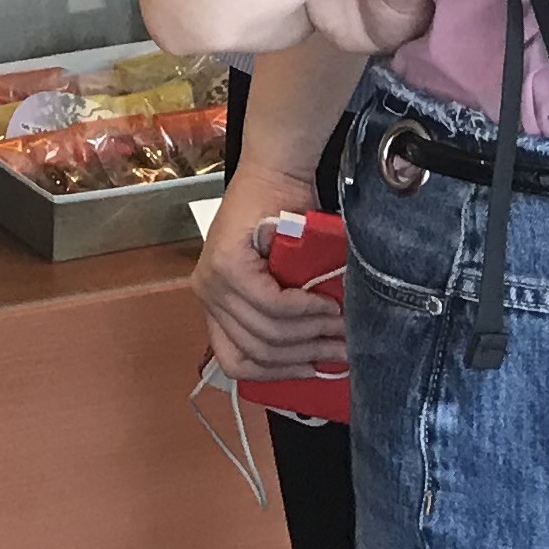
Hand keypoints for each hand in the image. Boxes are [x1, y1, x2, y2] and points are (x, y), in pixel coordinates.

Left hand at [193, 152, 351, 381]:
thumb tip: (322, 363)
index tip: (312, 372)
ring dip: (311, 333)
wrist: (277, 173)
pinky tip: (327, 305)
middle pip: (257, 351)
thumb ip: (286, 317)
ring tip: (341, 328)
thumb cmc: (285, 221)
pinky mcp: (226, 265)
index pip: (236, 363)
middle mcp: (206, 296)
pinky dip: (304, 309)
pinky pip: (271, 305)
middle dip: (305, 356)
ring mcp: (212, 281)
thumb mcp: (281, 279)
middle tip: (342, 350)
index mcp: (215, 306)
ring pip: (266, 332)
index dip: (276, 375)